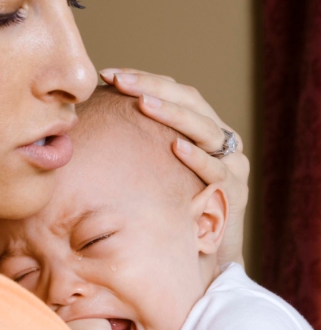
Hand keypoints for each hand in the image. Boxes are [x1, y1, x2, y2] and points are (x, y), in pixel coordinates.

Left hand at [100, 68, 248, 266]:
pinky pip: (216, 170)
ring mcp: (232, 163)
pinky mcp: (235, 192)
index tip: (109, 74)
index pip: (175, 93)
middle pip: (191, 102)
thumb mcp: (155, 171)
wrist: (199, 255)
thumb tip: (93, 124)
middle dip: (152, 87)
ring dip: (173, 114)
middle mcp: (221, 140)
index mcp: (202, 129)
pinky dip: (196, 158)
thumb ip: (140, 146)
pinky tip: (175, 146)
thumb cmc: (170, 209)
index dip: (144, 80)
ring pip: (206, 129)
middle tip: (118, 80)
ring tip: (143, 103)